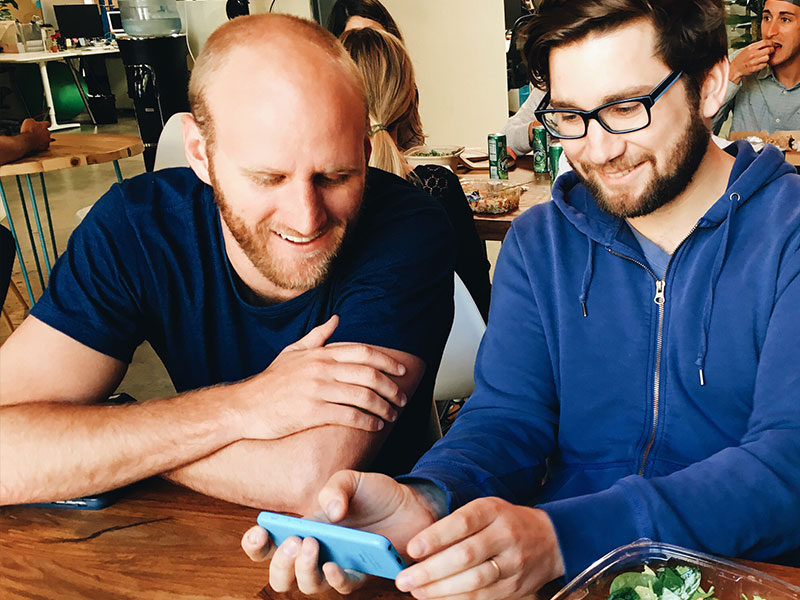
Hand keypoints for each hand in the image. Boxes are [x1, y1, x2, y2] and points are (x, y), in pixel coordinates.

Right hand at [19, 119, 51, 152]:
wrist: (28, 141)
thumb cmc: (28, 131)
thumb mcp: (28, 121)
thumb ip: (32, 121)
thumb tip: (33, 122)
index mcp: (43, 125)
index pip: (47, 123)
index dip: (45, 124)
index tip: (44, 126)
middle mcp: (47, 132)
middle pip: (47, 132)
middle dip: (42, 133)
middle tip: (36, 134)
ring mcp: (48, 139)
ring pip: (47, 138)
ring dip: (42, 139)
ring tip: (35, 139)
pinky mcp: (46, 146)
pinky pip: (45, 145)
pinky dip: (42, 144)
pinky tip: (37, 144)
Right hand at [235, 316, 409, 439]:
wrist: (244, 407)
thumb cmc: (270, 383)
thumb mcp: (292, 353)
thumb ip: (316, 337)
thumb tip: (336, 320)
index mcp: (320, 354)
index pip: (363, 352)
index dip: (387, 361)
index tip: (402, 370)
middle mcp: (321, 369)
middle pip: (369, 374)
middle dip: (391, 387)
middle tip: (402, 398)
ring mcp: (317, 390)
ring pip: (363, 396)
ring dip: (383, 406)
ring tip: (392, 415)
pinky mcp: (312, 412)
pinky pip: (349, 415)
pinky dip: (367, 421)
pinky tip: (376, 426)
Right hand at [241, 470, 438, 594]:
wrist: (411, 504)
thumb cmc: (375, 494)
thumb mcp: (351, 479)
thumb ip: (335, 488)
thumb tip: (330, 512)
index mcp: (304, 528)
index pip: (269, 545)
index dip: (256, 545)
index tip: (257, 533)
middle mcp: (315, 552)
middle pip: (281, 575)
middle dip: (279, 563)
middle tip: (294, 542)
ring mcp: (336, 566)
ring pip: (306, 586)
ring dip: (303, 570)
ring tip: (313, 545)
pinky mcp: (360, 575)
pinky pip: (341, 587)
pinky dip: (334, 578)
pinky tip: (334, 564)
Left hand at [395, 497, 564, 599]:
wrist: (551, 540)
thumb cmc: (506, 522)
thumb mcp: (486, 510)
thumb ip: (456, 525)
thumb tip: (418, 547)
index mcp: (493, 511)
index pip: (462, 523)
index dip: (435, 537)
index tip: (412, 549)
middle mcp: (505, 536)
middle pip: (465, 555)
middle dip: (431, 570)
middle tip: (405, 579)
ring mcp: (512, 563)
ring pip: (474, 580)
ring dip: (441, 590)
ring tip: (417, 591)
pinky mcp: (515, 588)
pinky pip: (483, 597)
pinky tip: (438, 599)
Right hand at [729, 40, 773, 83]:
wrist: (735, 68)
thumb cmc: (741, 59)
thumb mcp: (747, 49)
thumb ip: (756, 46)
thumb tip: (767, 43)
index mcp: (751, 48)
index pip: (765, 42)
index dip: (771, 43)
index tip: (772, 45)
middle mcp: (752, 54)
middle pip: (768, 50)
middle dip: (772, 50)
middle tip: (771, 51)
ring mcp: (753, 62)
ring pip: (767, 58)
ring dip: (767, 58)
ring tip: (763, 58)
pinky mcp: (754, 68)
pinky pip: (764, 65)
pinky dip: (763, 64)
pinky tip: (760, 64)